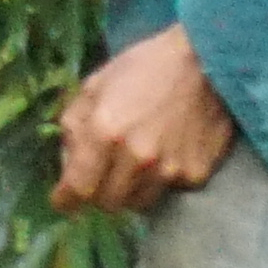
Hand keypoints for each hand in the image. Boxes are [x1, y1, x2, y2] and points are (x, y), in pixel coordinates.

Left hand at [53, 23, 238, 214]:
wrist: (205, 64)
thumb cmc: (143, 69)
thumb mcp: (94, 86)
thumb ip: (74, 126)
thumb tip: (67, 164)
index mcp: (105, 131)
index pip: (79, 188)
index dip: (66, 200)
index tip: (62, 202)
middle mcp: (137, 157)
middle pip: (107, 203)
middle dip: (98, 191)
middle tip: (101, 174)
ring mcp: (169, 170)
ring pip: (137, 204)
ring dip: (129, 190)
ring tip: (134, 161)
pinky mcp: (195, 176)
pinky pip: (167, 193)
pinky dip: (159, 182)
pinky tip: (165, 153)